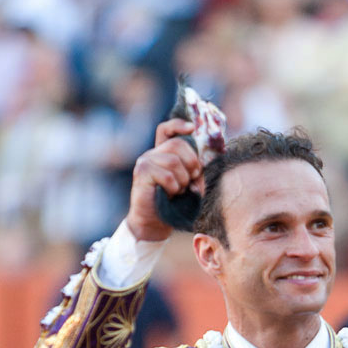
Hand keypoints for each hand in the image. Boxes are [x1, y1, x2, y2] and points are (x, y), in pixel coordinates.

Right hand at [126, 118, 203, 242]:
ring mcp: (145, 161)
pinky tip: (170, 194)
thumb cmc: (174, 204)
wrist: (155, 223)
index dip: (178, 125)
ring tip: (179, 191)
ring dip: (182, 179)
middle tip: (192, 179)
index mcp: (164, 153)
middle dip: (191, 162)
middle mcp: (153, 154)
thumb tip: (205, 160)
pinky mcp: (141, 172)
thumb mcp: (190, 184)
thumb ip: (196, 170)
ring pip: (173, 161)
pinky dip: (174, 187)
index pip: (167, 129)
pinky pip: (167, 175)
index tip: (192, 128)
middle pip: (177, 144)